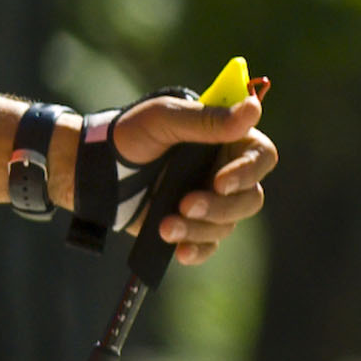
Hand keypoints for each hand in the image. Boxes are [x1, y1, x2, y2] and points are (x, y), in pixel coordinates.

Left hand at [112, 78, 278, 264]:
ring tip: (166, 226)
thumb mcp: (165, 118)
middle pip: (251, 198)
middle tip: (186, 204)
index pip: (262, 156)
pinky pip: (208, 245)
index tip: (220, 182)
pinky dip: (197, 249)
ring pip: (227, 224)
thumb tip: (253, 108)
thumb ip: (206, 120)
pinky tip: (179, 251)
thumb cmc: (132, 134)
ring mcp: (211, 202)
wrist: (98, 169)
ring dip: (199, 228)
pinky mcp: (192, 227)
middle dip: (220, 206)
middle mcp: (226, 172)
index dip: (248, 172)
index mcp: (228, 140)